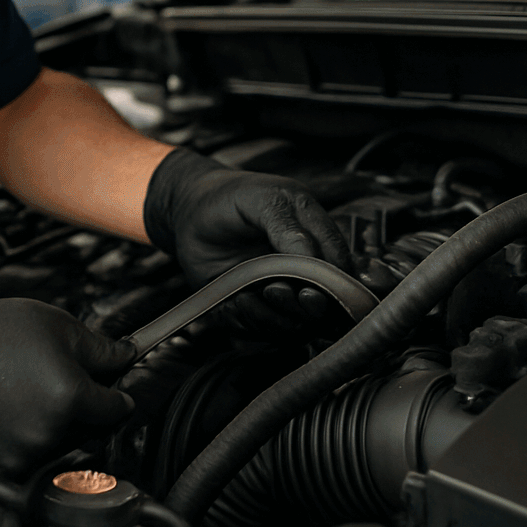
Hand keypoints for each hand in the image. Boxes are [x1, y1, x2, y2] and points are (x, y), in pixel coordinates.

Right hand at [0, 295, 134, 478]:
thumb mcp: (55, 324)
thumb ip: (101, 348)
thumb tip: (129, 358)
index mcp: (71, 397)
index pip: (118, 410)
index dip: (116, 397)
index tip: (109, 393)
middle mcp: (52, 433)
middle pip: (91, 432)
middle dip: (84, 413)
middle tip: (55, 387)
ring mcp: (24, 456)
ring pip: (60, 450)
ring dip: (54, 431)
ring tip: (25, 399)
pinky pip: (26, 467)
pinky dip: (22, 450)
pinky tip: (7, 422)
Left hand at [142, 148, 355, 332]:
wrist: (187, 209)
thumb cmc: (229, 197)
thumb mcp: (261, 200)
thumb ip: (289, 227)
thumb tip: (313, 258)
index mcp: (314, 234)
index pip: (338, 264)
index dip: (335, 282)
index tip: (315, 287)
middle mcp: (301, 267)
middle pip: (322, 302)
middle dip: (307, 306)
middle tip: (284, 292)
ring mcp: (277, 289)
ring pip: (294, 322)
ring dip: (277, 316)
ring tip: (255, 294)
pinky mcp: (253, 306)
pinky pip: (261, 328)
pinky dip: (252, 321)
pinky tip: (238, 300)